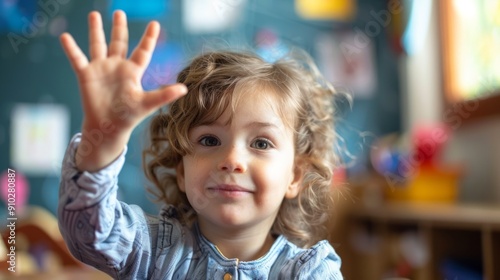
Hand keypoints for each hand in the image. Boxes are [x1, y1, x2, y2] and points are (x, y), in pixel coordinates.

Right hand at [60, 10, 186, 170]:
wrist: (108, 128)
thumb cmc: (128, 116)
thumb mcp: (147, 104)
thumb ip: (164, 95)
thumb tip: (184, 89)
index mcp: (133, 71)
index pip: (143, 51)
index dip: (148, 38)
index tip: (155, 24)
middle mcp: (117, 66)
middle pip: (119, 42)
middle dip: (119, 27)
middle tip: (119, 12)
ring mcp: (101, 69)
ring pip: (98, 45)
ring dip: (95, 30)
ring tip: (94, 14)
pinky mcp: (86, 75)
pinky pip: (77, 59)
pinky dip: (71, 49)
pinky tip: (65, 37)